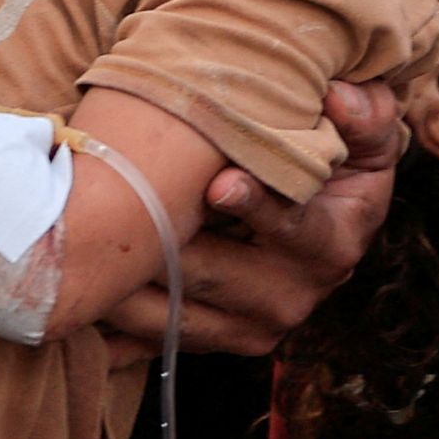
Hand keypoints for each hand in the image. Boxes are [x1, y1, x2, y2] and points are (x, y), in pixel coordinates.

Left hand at [103, 79, 399, 354]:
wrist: (329, 226)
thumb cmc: (337, 167)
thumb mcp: (364, 139)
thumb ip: (364, 116)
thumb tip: (341, 96)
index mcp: (330, 244)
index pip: (292, 228)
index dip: (255, 205)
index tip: (218, 184)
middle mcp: (293, 296)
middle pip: (211, 272)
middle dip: (159, 242)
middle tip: (105, 211)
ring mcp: (253, 328)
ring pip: (173, 314)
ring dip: (122, 285)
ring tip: (74, 248)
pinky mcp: (216, 342)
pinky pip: (156, 342)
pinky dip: (116, 327)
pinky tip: (79, 303)